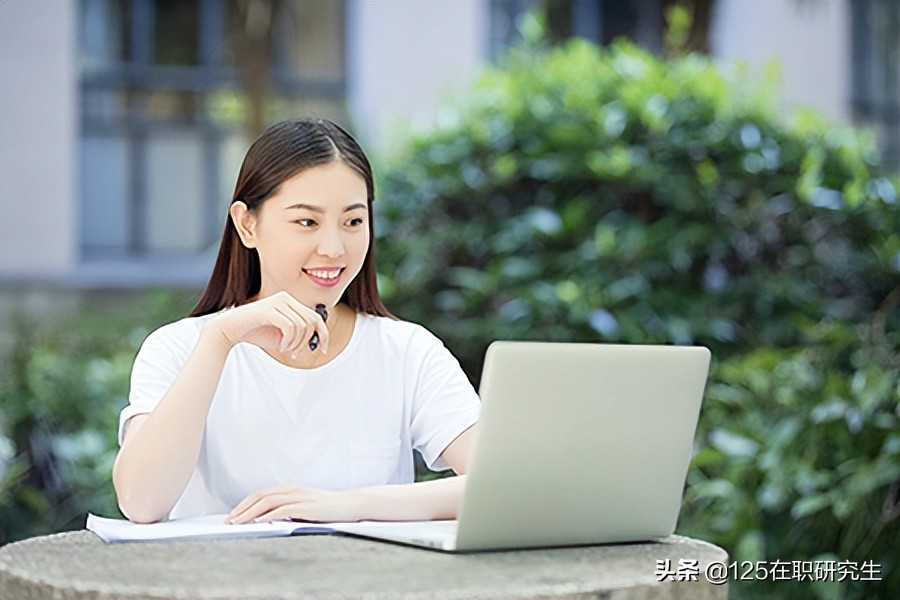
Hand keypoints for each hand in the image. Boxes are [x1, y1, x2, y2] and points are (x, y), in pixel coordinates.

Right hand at [204, 291, 328, 357]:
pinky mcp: (270, 308)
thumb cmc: (256, 333)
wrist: (230, 330)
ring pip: (301, 326)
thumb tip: (318, 342)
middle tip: (294, 353)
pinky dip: (288, 341)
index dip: (323, 334)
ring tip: (284, 349)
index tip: (322, 350)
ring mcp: (278, 301)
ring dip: (295, 343)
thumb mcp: (283, 337)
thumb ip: (300, 336)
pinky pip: (290, 327)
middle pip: (311, 322)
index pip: (316, 317)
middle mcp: (286, 298)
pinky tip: (280, 346)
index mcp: (290, 302)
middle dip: (306, 342)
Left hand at [227, 484, 364, 523]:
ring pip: (267, 502)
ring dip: (249, 513)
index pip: (260, 494)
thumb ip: (286, 509)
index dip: (244, 504)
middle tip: (228, 520)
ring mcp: (298, 496)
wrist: (349, 504)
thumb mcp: (302, 506)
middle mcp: (291, 489)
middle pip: (259, 496)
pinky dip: (268, 516)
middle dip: (241, 509)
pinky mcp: (305, 506)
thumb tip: (265, 519)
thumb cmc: (326, 507)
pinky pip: (282, 510)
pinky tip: (258, 523)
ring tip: (237, 523)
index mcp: (288, 488)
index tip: (232, 515)